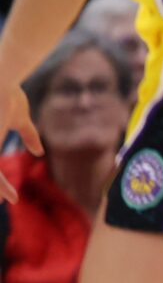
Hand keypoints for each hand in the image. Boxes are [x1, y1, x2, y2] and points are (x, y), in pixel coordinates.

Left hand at [0, 86, 35, 203]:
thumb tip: (39, 152)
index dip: (0, 182)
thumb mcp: (20, 119)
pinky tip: (8, 195)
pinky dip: (0, 185)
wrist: (1, 82)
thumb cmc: (10, 96)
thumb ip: (29, 136)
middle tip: (3, 200)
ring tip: (4, 200)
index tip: (10, 195)